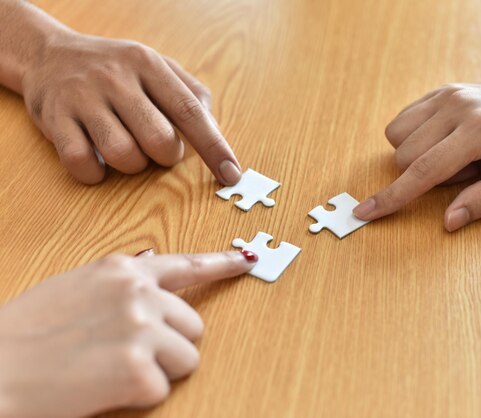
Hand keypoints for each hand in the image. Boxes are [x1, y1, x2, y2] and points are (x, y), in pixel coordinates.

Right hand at [0, 251, 255, 416]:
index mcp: (122, 270)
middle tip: (128, 352)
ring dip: (160, 369)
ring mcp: (141, 329)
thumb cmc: (24, 332)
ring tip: (113, 368)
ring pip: (188, 357)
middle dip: (171, 342)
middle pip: (193, 325)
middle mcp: (139, 293)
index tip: (246, 261)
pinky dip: (139, 395)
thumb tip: (154, 262)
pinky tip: (103, 387)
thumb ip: (120, 279)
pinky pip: (163, 389)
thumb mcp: (75, 287)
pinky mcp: (139, 370)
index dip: (222, 264)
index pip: (187, 265)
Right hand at [21, 31, 241, 184]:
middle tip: (156, 146)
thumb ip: (192, 94)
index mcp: (148, 65)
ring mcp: (82, 98)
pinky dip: (95, 174)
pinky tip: (97, 160)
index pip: (190, 112)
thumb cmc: (117, 70)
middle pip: (159, 140)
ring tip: (125, 147)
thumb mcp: (158, 66)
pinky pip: (82, 165)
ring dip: (132, 165)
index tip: (231, 174)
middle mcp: (116, 78)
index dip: (214, 148)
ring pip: (123, 156)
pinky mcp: (54, 119)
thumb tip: (215, 132)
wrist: (48, 54)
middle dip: (166, 156)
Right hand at [353, 75, 480, 230]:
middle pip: (404, 155)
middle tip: (465, 170)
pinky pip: (402, 121)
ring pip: (397, 136)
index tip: (365, 212)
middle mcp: (458, 108)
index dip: (392, 197)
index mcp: (479, 132)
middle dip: (422, 174)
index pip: (423, 171)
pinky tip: (442, 140)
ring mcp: (447, 95)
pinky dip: (412, 138)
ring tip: (454, 155)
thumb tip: (448, 222)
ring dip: (415, 156)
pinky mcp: (441, 91)